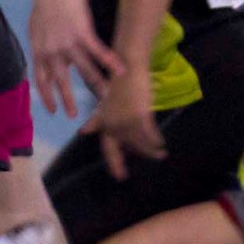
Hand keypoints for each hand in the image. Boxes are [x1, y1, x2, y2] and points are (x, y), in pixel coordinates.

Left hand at [29, 0, 122, 117]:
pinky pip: (97, 52)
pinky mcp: (82, 32)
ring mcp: (68, 42)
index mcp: (40, 49)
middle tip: (73, 116)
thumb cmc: (45, 2)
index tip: (52, 110)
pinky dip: (110, 62)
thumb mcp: (38, 27)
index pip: (41, 78)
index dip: (46, 95)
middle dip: (67, 99)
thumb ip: (43, 44)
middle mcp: (52, 50)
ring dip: (96, 84)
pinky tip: (120, 70)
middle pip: (61, 80)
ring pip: (84, 69)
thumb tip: (46, 54)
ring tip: (105, 96)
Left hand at [82, 66, 164, 180]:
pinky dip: (157, 140)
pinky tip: (161, 144)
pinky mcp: (140, 116)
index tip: (119, 177)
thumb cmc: (117, 84)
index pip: (108, 148)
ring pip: (141, 144)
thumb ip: (96, 121)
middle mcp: (113, 125)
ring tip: (160, 154)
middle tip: (147, 164)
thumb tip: (82, 132)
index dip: (114, 163)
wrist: (127, 66)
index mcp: (104, 122)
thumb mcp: (103, 104)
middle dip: (137, 157)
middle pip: (127, 148)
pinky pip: (151, 135)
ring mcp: (127, 121)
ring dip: (151, 151)